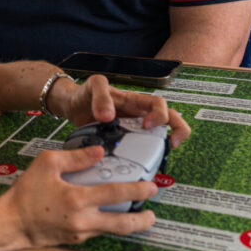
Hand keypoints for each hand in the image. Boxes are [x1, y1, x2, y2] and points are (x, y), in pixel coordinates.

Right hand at [0, 145, 157, 247]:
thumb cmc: (25, 194)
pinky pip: (96, 232)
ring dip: (127, 223)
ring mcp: (79, 233)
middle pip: (122, 224)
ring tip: (137, 215)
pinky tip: (106, 215)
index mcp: (78, 199)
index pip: (116, 194)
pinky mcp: (74, 240)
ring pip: (112, 231)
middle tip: (152, 213)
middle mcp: (82, 220)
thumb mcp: (47, 163)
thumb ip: (75, 157)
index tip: (150, 186)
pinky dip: (107, 224)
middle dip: (142, 220)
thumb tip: (98, 152)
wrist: (10, 223)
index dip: (137, 189)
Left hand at [53, 74, 190, 147]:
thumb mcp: (94, 85)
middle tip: (172, 143)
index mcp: (135, 100)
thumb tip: (108, 116)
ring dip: (162, 146)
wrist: (72, 106)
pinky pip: (139, 150)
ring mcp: (133, 129)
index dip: (160, 114)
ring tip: (157, 158)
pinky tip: (135, 165)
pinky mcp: (123, 142)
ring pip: (158, 136)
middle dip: (179, 130)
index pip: (159, 104)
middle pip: (170, 119)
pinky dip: (142, 158)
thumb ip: (101, 96)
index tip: (148, 125)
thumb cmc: (86, 93)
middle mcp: (138, 115)